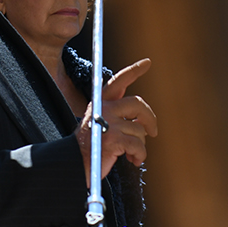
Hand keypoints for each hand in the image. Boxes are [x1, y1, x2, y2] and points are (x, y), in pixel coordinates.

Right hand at [77, 58, 156, 183]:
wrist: (75, 164)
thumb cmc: (91, 147)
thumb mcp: (101, 124)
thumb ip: (117, 115)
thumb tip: (141, 119)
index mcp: (101, 102)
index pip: (119, 81)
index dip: (134, 70)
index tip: (147, 62)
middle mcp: (104, 108)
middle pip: (138, 104)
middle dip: (150, 119)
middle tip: (153, 132)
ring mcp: (108, 122)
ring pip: (139, 129)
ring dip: (140, 145)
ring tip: (132, 154)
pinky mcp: (113, 138)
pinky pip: (138, 145)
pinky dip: (139, 155)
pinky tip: (133, 160)